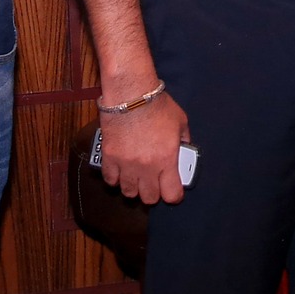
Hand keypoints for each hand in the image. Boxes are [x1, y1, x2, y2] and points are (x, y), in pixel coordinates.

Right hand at [98, 85, 191, 204]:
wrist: (131, 94)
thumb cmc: (157, 105)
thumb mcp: (180, 122)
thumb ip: (184, 139)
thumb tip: (184, 148)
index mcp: (167, 159)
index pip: (172, 194)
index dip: (174, 195)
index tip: (174, 191)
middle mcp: (146, 167)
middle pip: (149, 198)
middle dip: (154, 193)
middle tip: (155, 184)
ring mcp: (126, 164)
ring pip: (128, 192)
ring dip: (134, 188)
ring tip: (137, 178)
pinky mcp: (110, 158)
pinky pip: (110, 180)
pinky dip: (116, 179)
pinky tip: (121, 171)